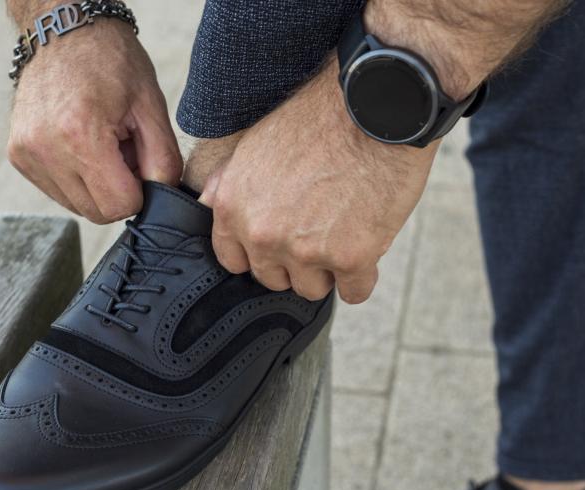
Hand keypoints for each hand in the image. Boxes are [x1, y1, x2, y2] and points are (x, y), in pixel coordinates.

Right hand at [7, 20, 181, 222]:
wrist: (65, 30)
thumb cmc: (111, 61)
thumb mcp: (151, 106)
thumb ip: (163, 161)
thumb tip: (161, 200)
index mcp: (80, 135)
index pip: (120, 206)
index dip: (140, 192)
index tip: (139, 162)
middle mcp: (45, 148)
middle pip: (97, 212)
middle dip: (118, 190)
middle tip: (122, 150)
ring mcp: (27, 153)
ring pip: (77, 206)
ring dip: (96, 186)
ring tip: (101, 144)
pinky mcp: (17, 155)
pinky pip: (58, 192)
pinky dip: (76, 178)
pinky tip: (80, 145)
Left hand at [200, 61, 436, 303]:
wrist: (376, 103)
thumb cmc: (321, 116)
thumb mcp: (255, 146)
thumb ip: (229, 185)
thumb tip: (208, 204)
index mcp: (234, 207)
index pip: (235, 261)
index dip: (261, 252)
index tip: (282, 239)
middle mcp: (263, 234)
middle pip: (275, 279)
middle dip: (297, 261)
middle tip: (322, 227)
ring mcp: (306, 250)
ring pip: (313, 288)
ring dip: (330, 269)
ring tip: (347, 230)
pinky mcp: (351, 258)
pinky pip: (355, 292)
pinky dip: (364, 274)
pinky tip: (369, 245)